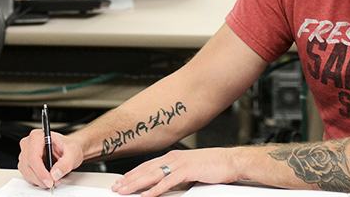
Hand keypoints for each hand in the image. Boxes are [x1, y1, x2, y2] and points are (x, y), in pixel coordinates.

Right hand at [18, 128, 83, 188]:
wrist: (68, 150)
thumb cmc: (69, 147)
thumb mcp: (72, 153)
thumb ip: (65, 164)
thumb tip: (55, 174)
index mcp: (38, 137)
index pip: (33, 156)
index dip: (40, 171)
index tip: (49, 180)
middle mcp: (29, 144)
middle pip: (28, 165)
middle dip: (40, 178)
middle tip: (53, 183)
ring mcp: (26, 153)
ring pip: (26, 172)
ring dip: (39, 180)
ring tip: (53, 180)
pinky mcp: (26, 162)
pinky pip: (27, 175)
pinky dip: (37, 180)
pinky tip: (47, 179)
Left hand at [112, 148, 243, 196]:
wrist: (232, 161)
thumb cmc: (215, 165)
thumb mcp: (191, 170)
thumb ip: (177, 176)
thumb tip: (167, 185)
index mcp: (174, 156)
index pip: (148, 165)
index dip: (134, 173)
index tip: (123, 180)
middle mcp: (174, 158)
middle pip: (146, 169)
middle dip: (129, 179)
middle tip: (117, 187)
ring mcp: (180, 163)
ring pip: (152, 175)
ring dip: (137, 183)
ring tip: (125, 190)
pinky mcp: (187, 170)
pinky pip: (167, 182)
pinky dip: (155, 189)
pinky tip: (146, 195)